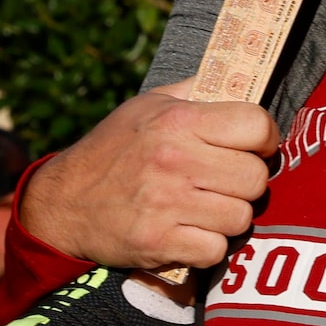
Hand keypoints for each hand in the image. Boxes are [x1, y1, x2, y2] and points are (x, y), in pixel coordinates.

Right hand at [20, 81, 276, 267]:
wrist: (60, 203)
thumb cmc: (114, 149)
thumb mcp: (149, 106)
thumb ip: (197, 91)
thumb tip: (243, 75)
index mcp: (177, 121)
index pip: (257, 125)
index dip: (265, 138)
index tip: (254, 147)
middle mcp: (174, 160)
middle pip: (256, 178)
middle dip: (246, 183)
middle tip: (223, 182)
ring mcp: (165, 204)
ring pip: (241, 218)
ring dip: (228, 217)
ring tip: (204, 207)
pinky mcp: (157, 243)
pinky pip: (216, 250)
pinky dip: (208, 246)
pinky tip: (189, 232)